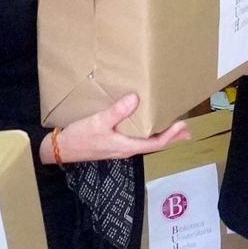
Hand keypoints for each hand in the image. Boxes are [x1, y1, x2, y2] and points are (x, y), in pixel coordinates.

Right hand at [42, 94, 190, 164]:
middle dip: (171, 137)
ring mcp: (119, 147)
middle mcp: (126, 149)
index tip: (183, 126)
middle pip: (154, 144)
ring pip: (145, 142)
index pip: (155, 143)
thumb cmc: (79, 138)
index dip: (171, 135)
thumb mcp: (98, 122)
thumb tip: (136, 99)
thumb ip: (117, 111)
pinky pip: (135, 139)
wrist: (61, 149)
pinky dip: (146, 133)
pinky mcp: (113, 144)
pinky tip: (145, 126)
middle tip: (186, 131)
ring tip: (171, 128)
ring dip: (160, 135)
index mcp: (126, 146)